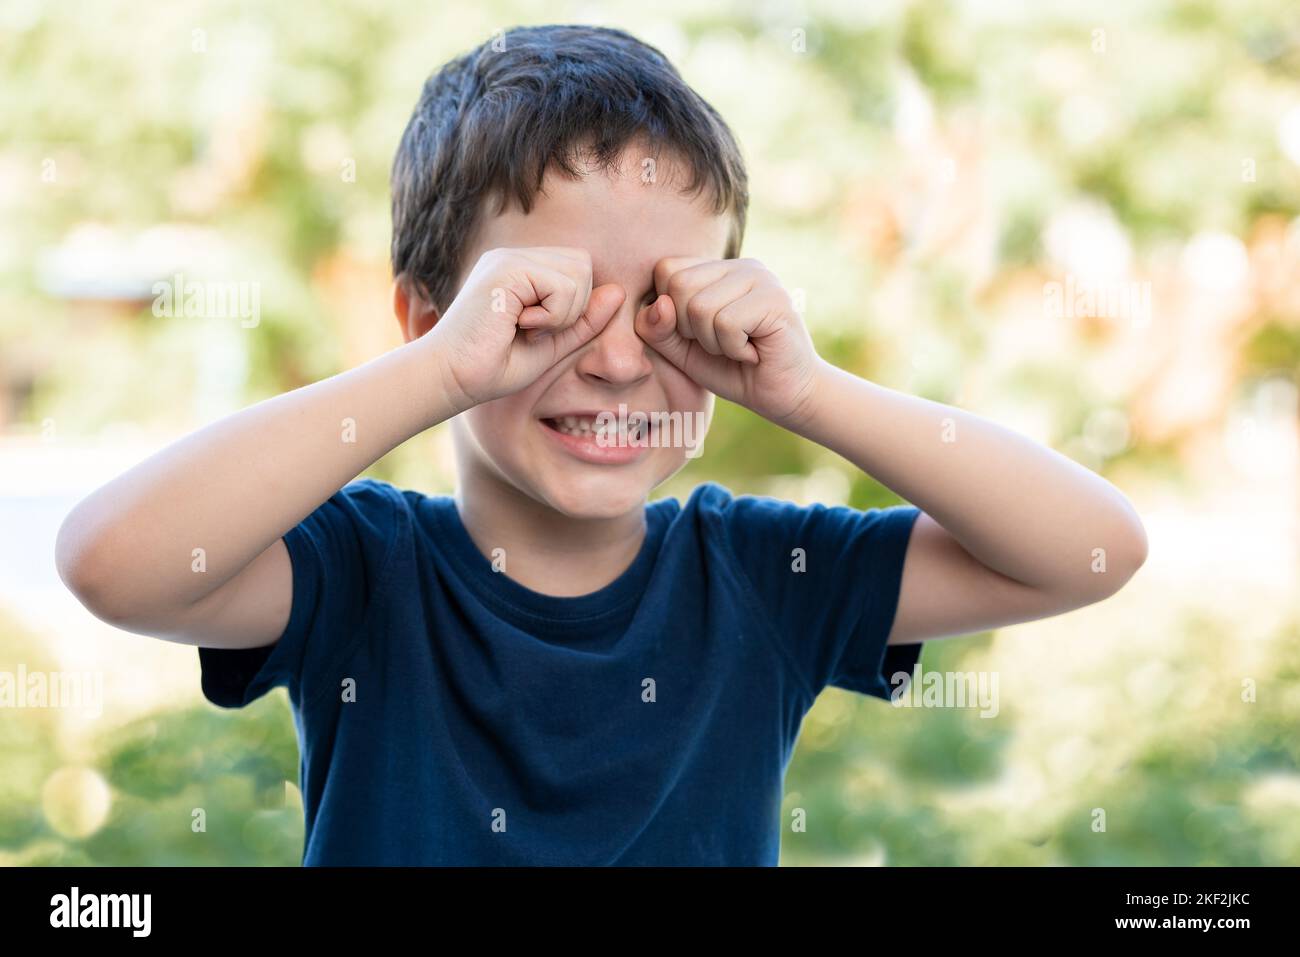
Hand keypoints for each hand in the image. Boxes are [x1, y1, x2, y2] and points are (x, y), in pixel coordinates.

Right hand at [428, 246, 625, 409]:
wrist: (451, 378)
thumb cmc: (494, 367)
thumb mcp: (552, 344)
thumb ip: (584, 320)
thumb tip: (619, 293)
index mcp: (523, 270)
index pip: (579, 270)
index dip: (574, 307)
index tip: (539, 332)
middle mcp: (515, 257)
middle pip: (584, 266)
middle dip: (573, 308)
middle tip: (535, 331)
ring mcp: (509, 258)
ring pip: (578, 274)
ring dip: (562, 314)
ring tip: (526, 329)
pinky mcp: (507, 268)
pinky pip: (562, 286)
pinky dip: (552, 316)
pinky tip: (519, 325)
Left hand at [633, 257, 823, 427]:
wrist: (783, 396)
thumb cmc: (732, 371)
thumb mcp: (682, 352)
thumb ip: (657, 329)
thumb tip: (660, 304)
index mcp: (716, 270)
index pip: (666, 270)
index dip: (670, 313)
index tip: (700, 334)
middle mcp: (739, 266)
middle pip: (679, 285)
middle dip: (690, 329)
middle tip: (721, 343)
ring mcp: (760, 278)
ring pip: (700, 307)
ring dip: (713, 343)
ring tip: (739, 348)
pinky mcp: (774, 299)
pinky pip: (726, 323)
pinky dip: (734, 349)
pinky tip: (754, 352)